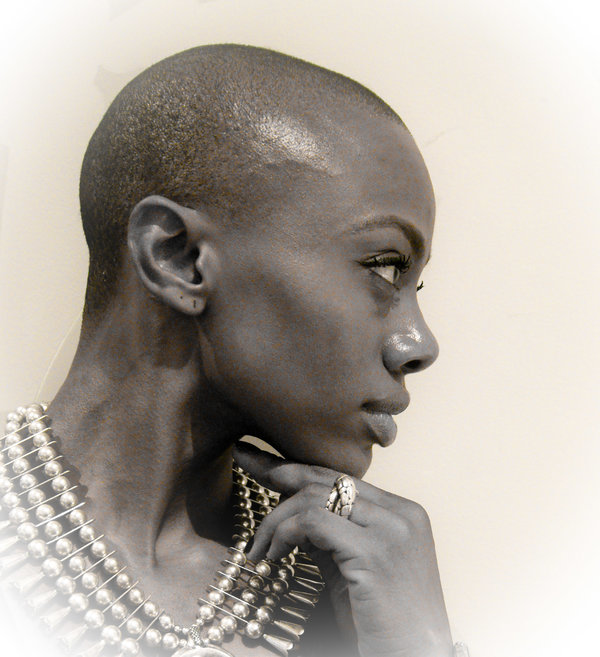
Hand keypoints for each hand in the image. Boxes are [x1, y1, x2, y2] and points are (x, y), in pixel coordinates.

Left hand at [234, 442, 452, 656]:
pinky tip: (273, 555)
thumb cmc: (381, 623)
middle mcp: (401, 512)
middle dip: (277, 470)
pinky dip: (285, 533)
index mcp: (401, 511)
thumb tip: (290, 513)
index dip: (296, 467)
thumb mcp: (352, 568)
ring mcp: (392, 530)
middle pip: (326, 478)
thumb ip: (328, 536)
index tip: (259, 458)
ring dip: (276, 520)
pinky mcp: (375, 552)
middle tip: (243, 460)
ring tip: (260, 549)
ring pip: (315, 498)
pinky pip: (314, 523)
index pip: (339, 476)